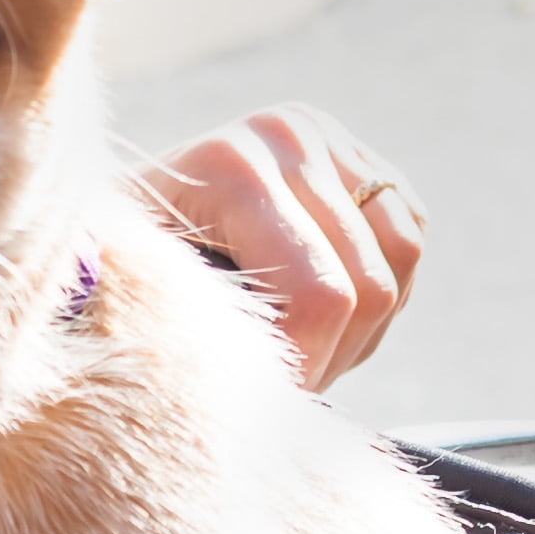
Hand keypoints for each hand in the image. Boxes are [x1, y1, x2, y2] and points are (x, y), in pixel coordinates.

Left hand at [132, 102, 422, 397]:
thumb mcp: (139, 300)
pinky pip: (411, 240)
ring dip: (363, 327)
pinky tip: (326, 312)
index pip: (320, 296)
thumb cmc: (123, 277)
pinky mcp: (361, 155)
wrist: (127, 222)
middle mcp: (289, 135)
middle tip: (283, 381)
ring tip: (303, 346)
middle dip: (333, 353)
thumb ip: (191, 327)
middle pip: (370, 287)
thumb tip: (244, 387)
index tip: (265, 398)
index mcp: (234, 167)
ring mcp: (330, 138)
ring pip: (403, 260)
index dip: (305, 365)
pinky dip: (382, 293)